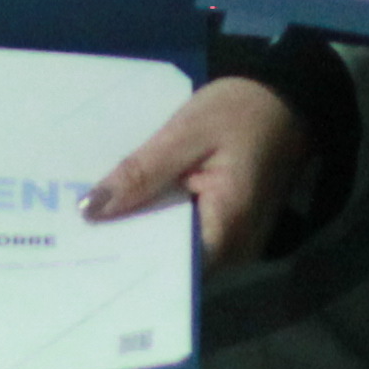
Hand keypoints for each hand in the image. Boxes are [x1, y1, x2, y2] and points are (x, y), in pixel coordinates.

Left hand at [84, 74, 313, 265]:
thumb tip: (90, 211)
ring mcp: (236, 243)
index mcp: (226, 229)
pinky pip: (190, 236)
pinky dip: (162, 223)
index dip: (125, 260)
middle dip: (128, 249)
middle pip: (171, 264)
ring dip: (144, 235)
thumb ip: (140, 173)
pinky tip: (132, 208)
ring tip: (95, 223)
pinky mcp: (232, 229)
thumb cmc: (242, 111)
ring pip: (179, 251)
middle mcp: (235, 250)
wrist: (290, 98)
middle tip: (77, 236)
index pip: (167, 269)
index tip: (83, 251)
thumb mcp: (185, 133)